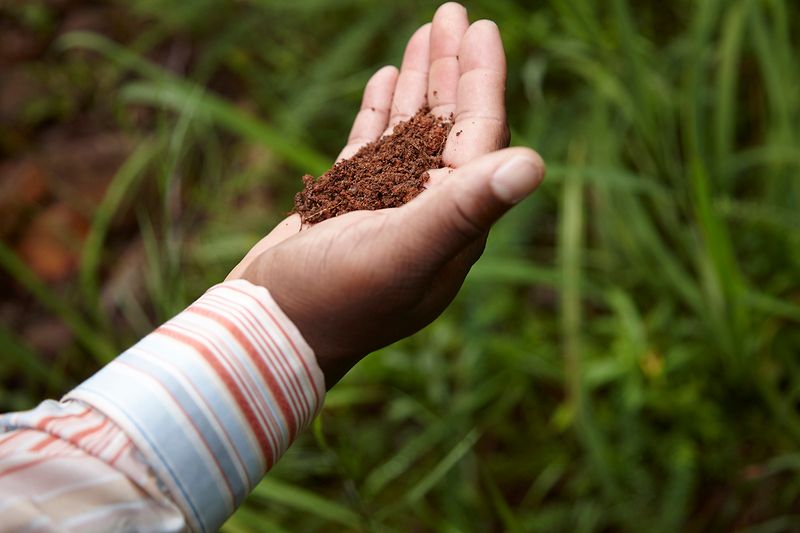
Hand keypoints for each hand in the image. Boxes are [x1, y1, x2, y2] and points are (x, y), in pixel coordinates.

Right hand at [227, 3, 544, 385]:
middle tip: (452, 14)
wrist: (268, 332)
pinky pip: (375, 146)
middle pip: (449, 126)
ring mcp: (388, 207)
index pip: (478, 138)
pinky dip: (383, 112)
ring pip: (412, 131)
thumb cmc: (333, 300)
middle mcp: (428, 211)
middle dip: (451, 68)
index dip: (482, 81)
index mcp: (451, 222)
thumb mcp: (402, 251)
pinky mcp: (350, 206)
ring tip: (424, 31)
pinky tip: (388, 79)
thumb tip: (537, 164)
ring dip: (421, 81)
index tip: (481, 29)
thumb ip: (465, 208)